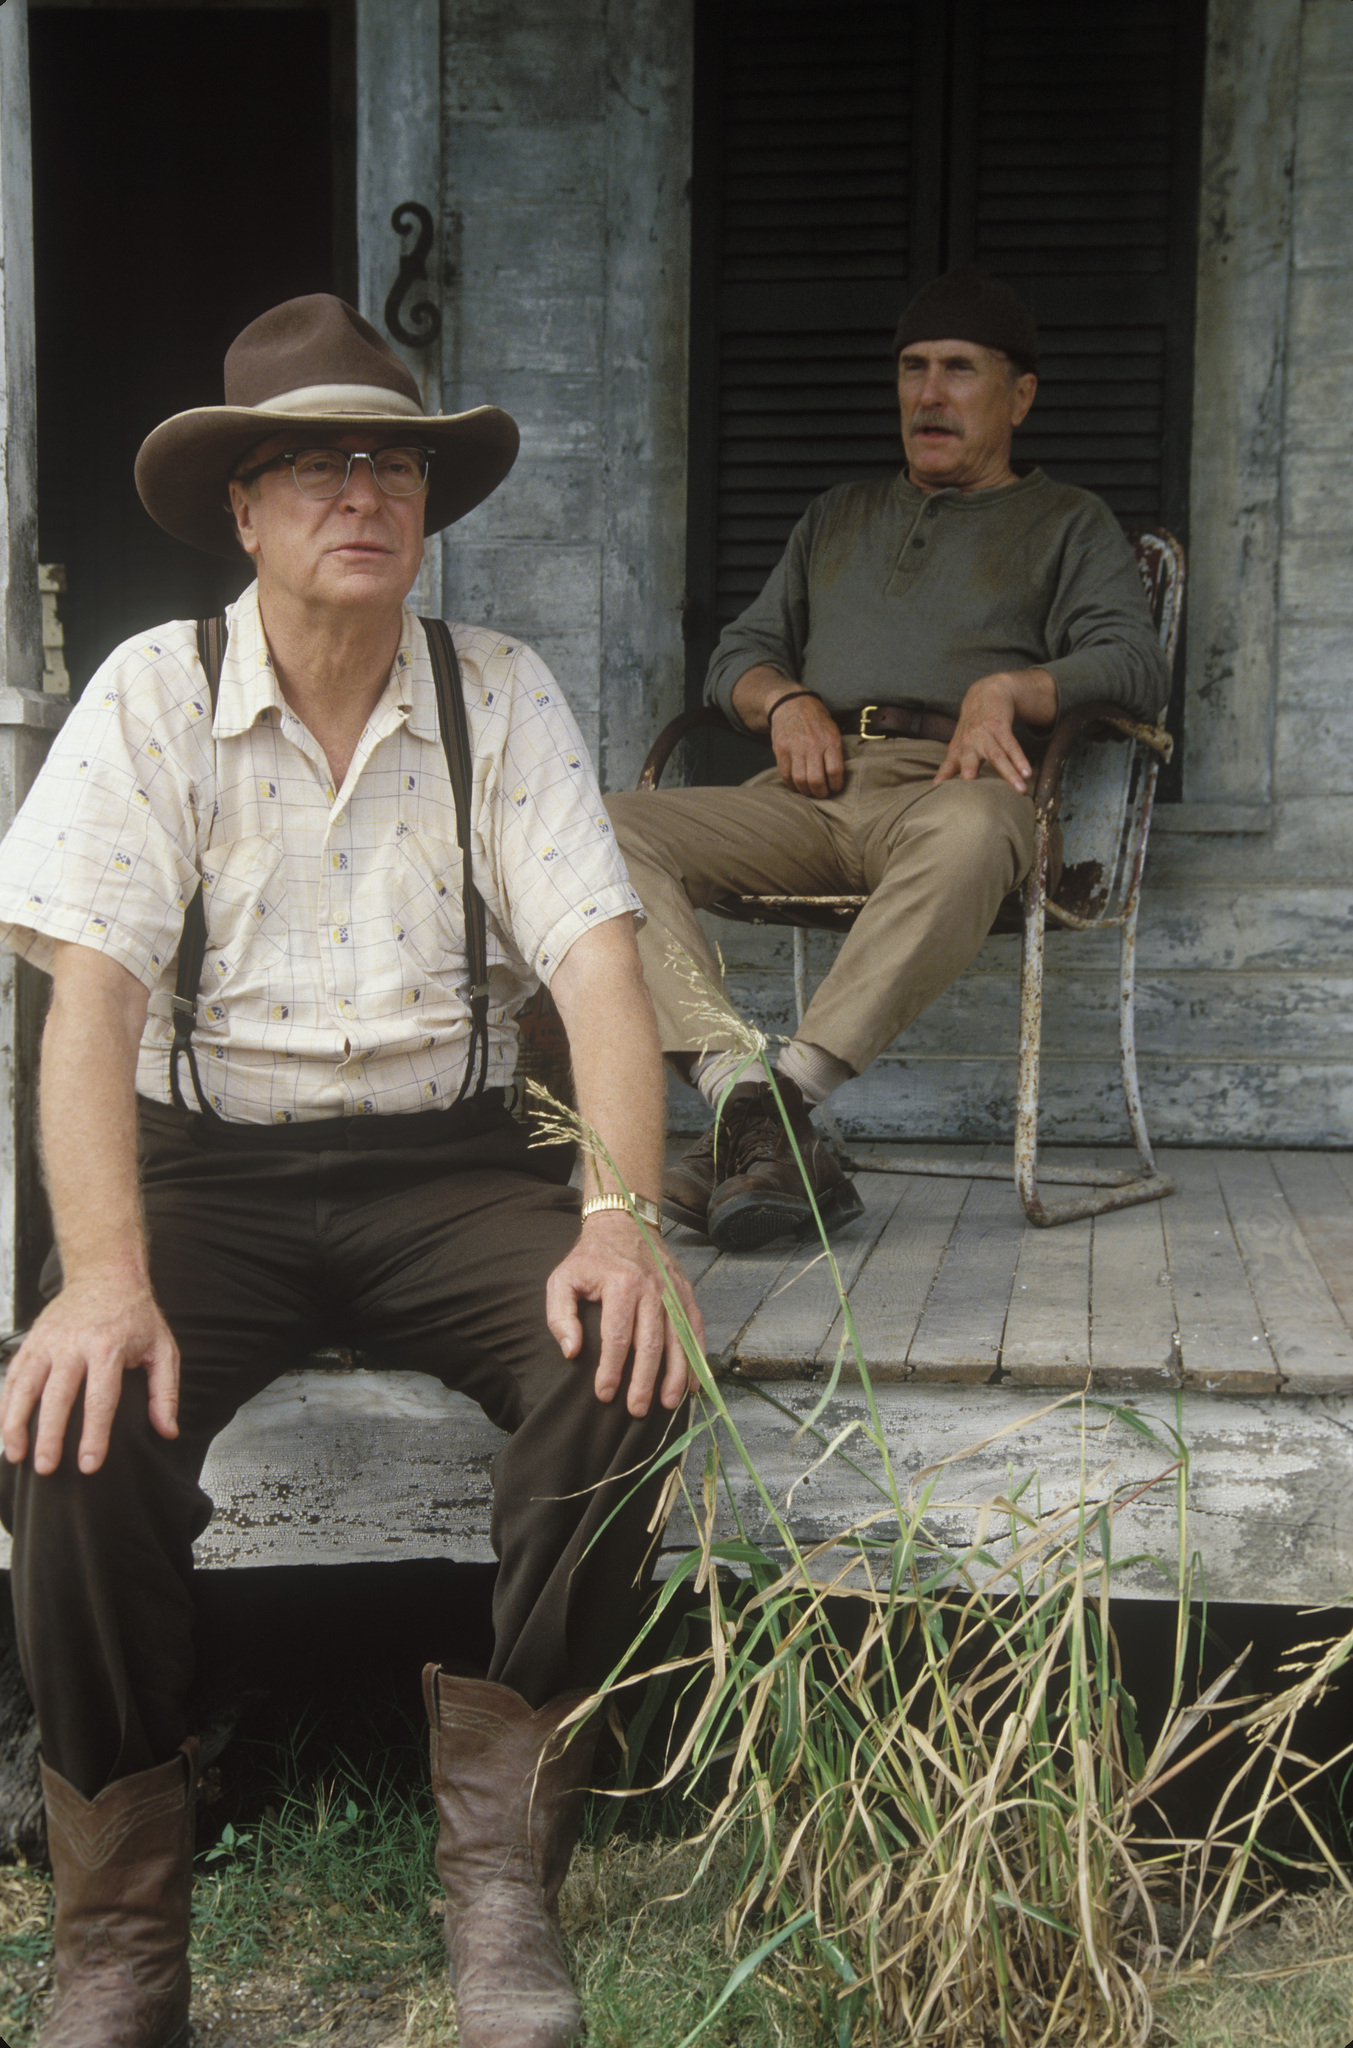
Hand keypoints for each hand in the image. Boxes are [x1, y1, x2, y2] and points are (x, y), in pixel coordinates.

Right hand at [0, 1273, 179, 1475]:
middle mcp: (73, 1344)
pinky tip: (6, 1429)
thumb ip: (165, 1391)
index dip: (94, 1435)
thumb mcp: (162, 1348)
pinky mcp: (32, 1340)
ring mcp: (48, 1341)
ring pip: (25, 1386)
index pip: (100, 1398)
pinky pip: (13, 1375)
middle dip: (49, 1435)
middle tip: (46, 1467)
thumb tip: (167, 1430)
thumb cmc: (135, 1315)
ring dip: (17, 1423)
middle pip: (57, 1396)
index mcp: (108, 1346)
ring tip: (17, 1455)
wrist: (105, 1274)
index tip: (89, 1465)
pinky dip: (5, 1404)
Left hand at [545, 1212, 703, 1417]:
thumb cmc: (589, 1258)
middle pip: (651, 1344)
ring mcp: (672, 1291)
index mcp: (620, 1285)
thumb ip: (561, 1317)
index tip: (604, 1394)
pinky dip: (696, 1357)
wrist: (624, 1221)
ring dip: (675, 1375)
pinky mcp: (685, 1292)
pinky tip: (693, 1383)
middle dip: (644, 1381)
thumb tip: (572, 1352)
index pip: (617, 1336)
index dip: (611, 1369)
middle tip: (636, 1411)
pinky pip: (695, 1328)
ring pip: (678, 1340)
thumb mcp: (562, 1279)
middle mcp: (651, 1289)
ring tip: (668, 1404)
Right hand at [769, 692, 844, 796]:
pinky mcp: (781, 750)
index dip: (835, 786)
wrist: (792, 704)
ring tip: (809, 790)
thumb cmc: (816, 720)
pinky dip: (792, 784)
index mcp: (830, 740)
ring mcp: (795, 747)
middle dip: (820, 793)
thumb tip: (839, 777)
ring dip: (805, 791)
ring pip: (800, 780)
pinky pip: (786, 775)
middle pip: (816, 780)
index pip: (835, 771)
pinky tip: (796, 784)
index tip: (835, 788)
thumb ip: (836, 751)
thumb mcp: (833, 730)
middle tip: (821, 794)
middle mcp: (813, 745)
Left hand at [933, 668, 1056, 793]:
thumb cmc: (971, 727)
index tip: (937, 788)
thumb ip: (950, 767)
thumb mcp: (958, 745)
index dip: (943, 776)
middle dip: (968, 770)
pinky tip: (1028, 772)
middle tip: (968, 780)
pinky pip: (1012, 745)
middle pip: (969, 760)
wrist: (986, 693)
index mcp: (958, 749)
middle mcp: (970, 742)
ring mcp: (986, 734)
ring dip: (1009, 773)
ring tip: (1020, 788)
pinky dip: (1020, 759)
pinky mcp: (1001, 727)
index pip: (948, 765)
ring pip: (998, 756)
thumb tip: (935, 786)